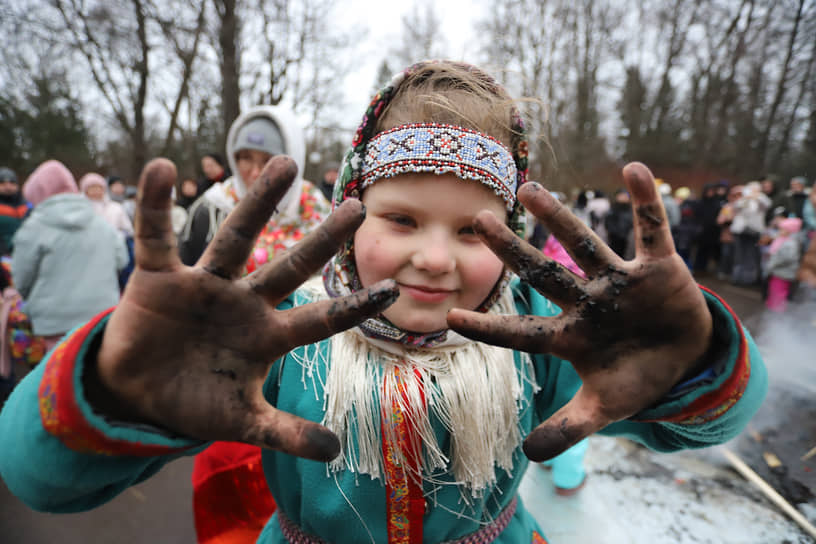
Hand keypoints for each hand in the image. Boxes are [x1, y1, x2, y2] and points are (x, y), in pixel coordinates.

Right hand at [89, 157, 397, 461]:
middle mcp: (244, 303)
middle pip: (290, 266)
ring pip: (235, 237)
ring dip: (258, 201)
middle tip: (357, 207)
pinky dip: (155, 205)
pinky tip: (162, 168)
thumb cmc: (195, 403)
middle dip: (322, 240)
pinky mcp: (160, 278)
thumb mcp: (242, 423)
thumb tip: (336, 452)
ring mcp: (205, 286)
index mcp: (267, 336)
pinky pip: (159, 236)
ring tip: (285, 163)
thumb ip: (286, 434)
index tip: (392, 290)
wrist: (136, 395)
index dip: (353, 307)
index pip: (320, 319)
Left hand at [446, 162, 712, 461]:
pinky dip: (645, 202)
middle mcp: (586, 303)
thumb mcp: (605, 408)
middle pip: (543, 275)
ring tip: (530, 189)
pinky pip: (651, 230)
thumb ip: (569, 428)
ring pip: (583, 244)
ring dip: (559, 218)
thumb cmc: (636, 378)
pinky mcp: (657, 268)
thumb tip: (528, 455)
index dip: (489, 328)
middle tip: (479, 220)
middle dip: (512, 252)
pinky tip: (632, 169)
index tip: (449, 318)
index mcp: (568, 337)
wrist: (685, 360)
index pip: (521, 333)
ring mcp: (619, 282)